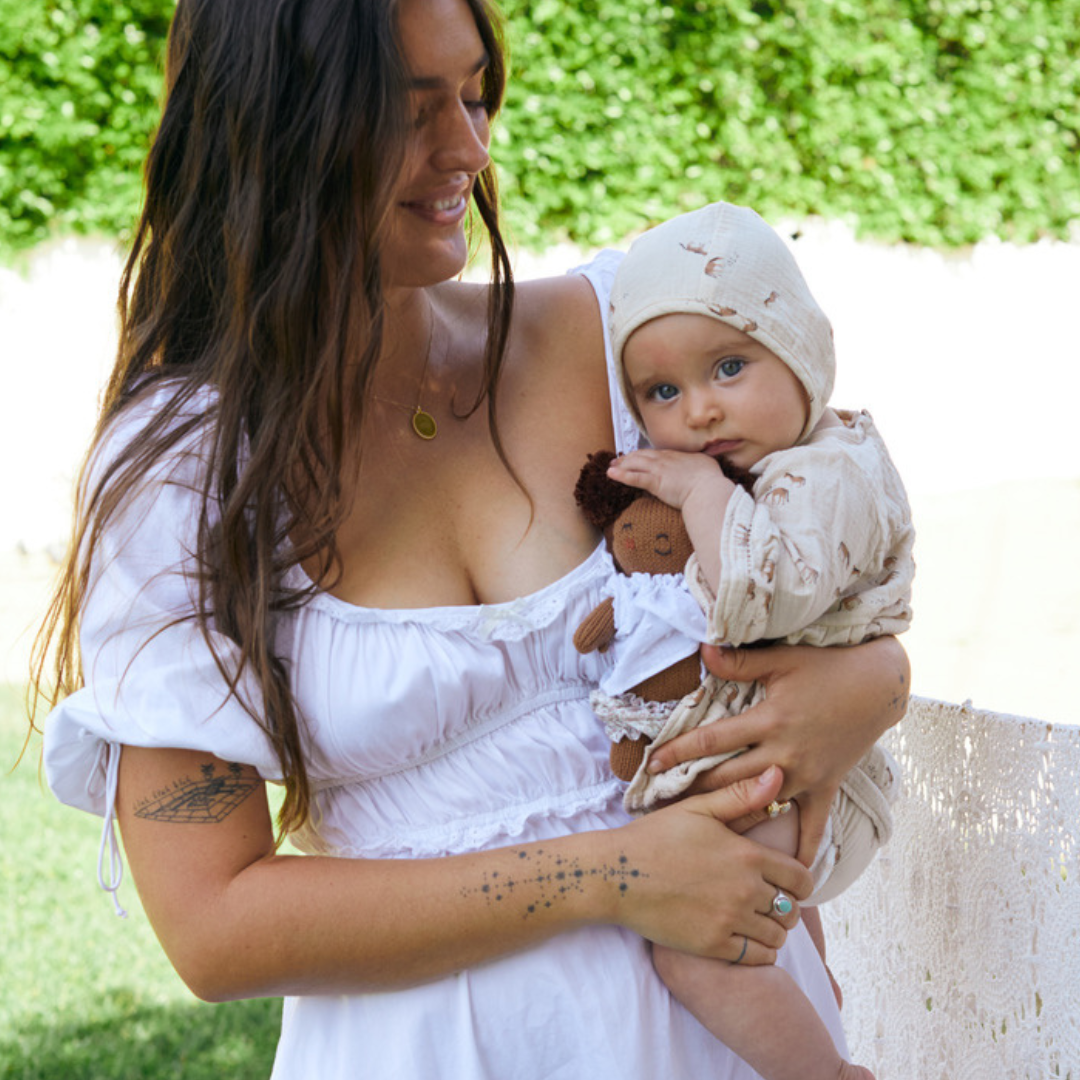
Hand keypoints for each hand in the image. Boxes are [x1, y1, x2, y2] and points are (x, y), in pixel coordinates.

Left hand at [607, 449, 731, 512]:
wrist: (707, 489)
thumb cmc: (710, 480)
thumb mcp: (706, 465)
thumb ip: (699, 464)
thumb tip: (702, 465)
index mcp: (676, 456)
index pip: (655, 453)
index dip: (642, 455)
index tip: (635, 457)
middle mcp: (665, 460)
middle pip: (641, 455)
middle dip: (627, 458)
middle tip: (616, 461)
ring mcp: (659, 470)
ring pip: (635, 464)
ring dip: (621, 465)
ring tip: (610, 468)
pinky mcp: (654, 482)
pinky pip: (634, 477)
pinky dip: (621, 475)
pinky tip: (611, 475)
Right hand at [611, 766, 810, 965]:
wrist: (616, 874)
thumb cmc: (656, 837)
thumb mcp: (698, 809)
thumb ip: (741, 797)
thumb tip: (778, 774)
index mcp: (746, 854)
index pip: (800, 879)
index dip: (800, 884)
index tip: (787, 884)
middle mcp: (744, 889)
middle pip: (791, 910)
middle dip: (786, 907)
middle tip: (768, 903)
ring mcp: (729, 919)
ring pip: (777, 937)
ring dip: (773, 931)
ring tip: (755, 921)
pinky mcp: (713, 945)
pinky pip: (758, 958)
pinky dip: (759, 952)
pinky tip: (744, 939)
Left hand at [644, 638, 909, 864]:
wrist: (878, 686)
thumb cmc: (826, 667)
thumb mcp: (781, 659)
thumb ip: (739, 662)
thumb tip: (702, 649)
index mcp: (768, 720)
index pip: (712, 740)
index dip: (679, 752)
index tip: (651, 766)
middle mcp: (784, 753)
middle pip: (728, 779)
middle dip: (693, 792)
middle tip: (661, 807)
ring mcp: (806, 775)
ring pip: (761, 805)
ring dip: (733, 820)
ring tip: (701, 838)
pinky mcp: (826, 787)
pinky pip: (814, 826)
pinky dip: (803, 849)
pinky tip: (790, 875)